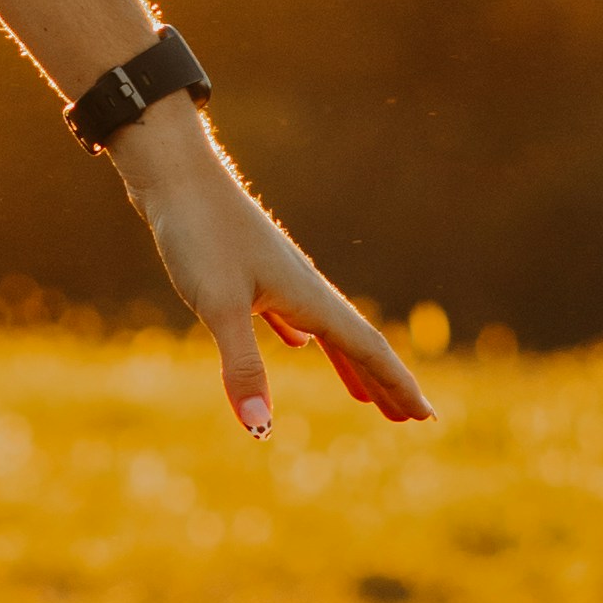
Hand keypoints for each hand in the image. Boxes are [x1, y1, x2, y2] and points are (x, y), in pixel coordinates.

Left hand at [112, 103, 434, 437]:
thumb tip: (261, 428)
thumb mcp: (218, 304)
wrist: (174, 173)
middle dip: (384, 382)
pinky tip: (296, 343)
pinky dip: (302, 336)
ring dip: (348, 364)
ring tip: (363, 397)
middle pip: (354, 342)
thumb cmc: (198, 232)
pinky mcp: (246, 269)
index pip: (367, 347)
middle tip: (410, 419)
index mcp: (308, 295)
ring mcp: (275, 275)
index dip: (398, 384)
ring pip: (324, 329)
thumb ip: (242, 365)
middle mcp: (302, 285)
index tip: (428, 417)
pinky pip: (289, 314)